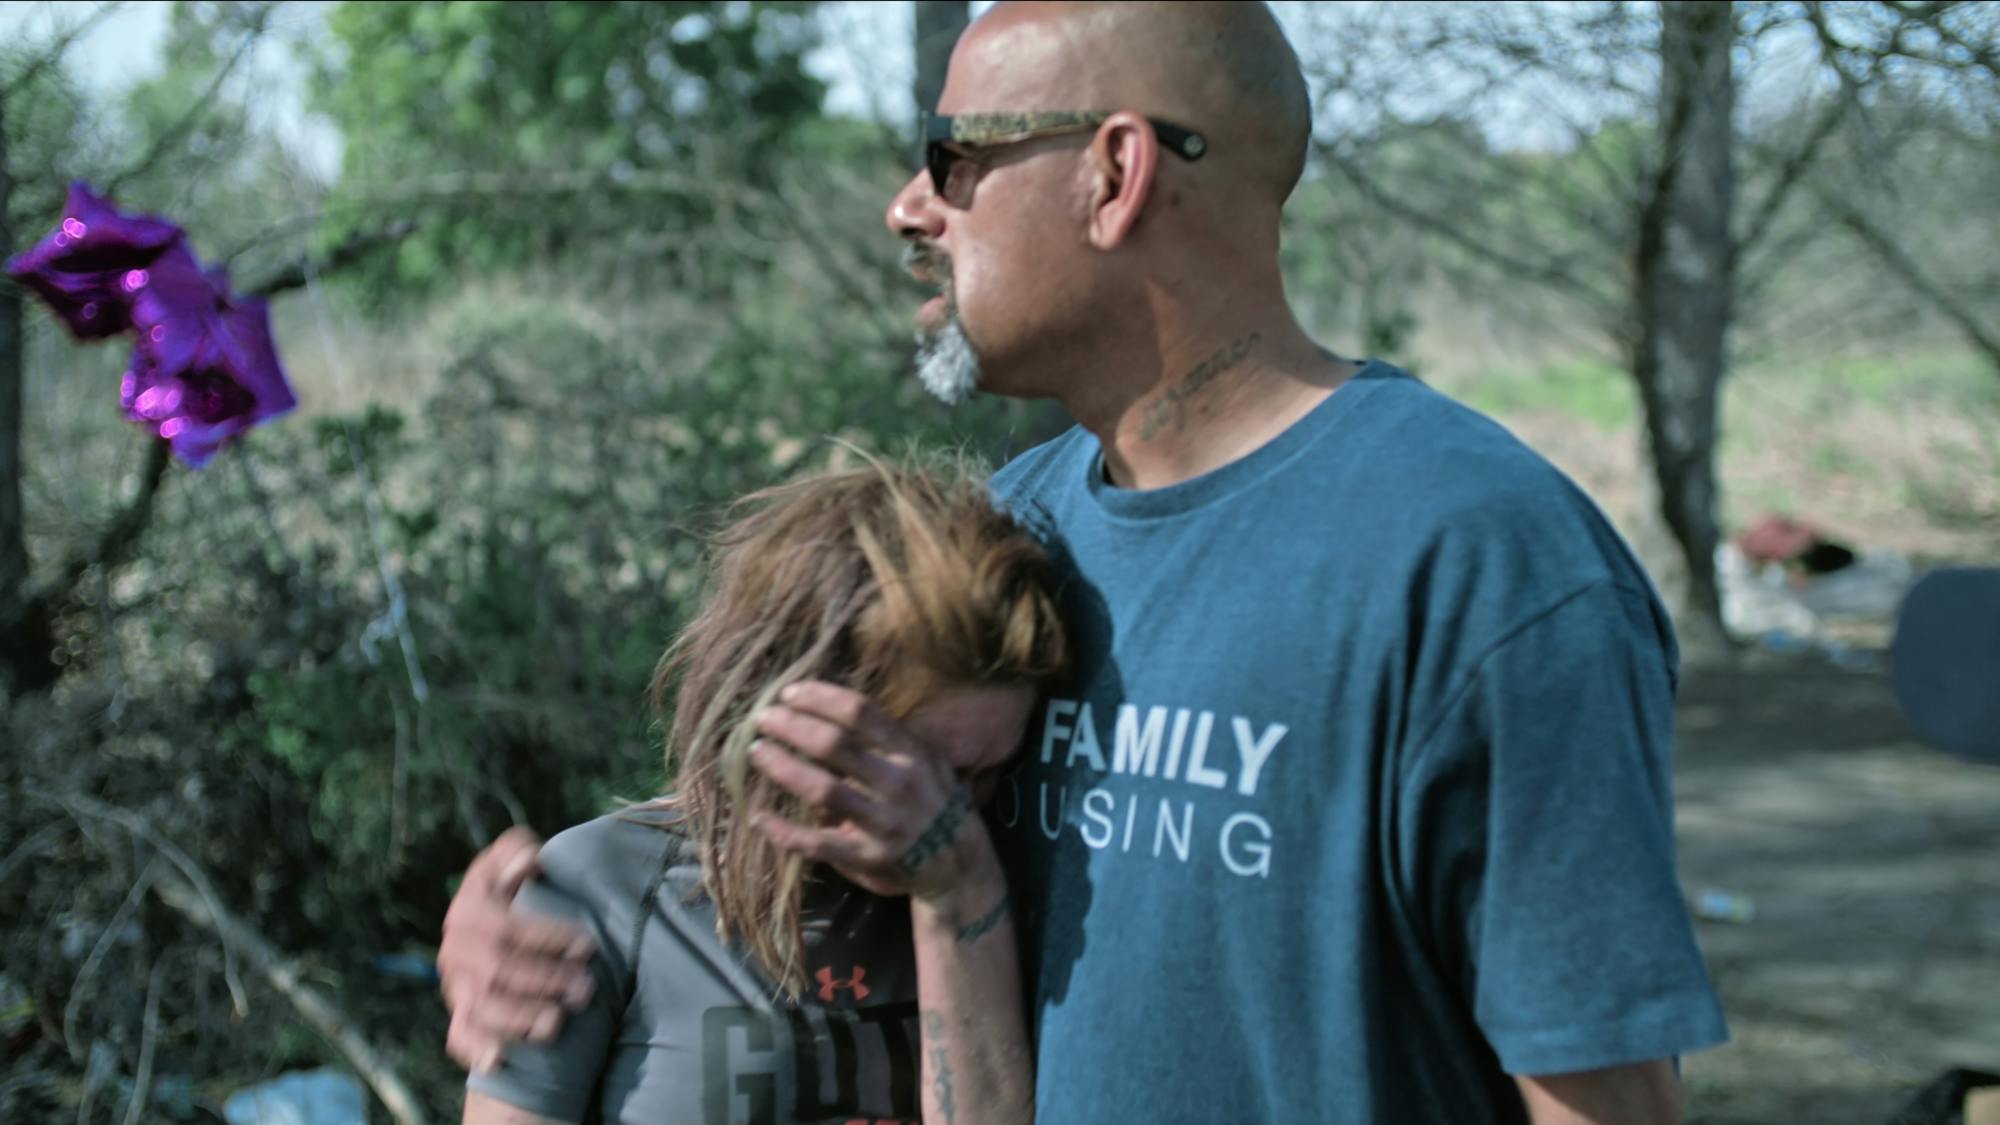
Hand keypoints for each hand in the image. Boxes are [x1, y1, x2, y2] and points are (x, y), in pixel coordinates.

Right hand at [439, 828, 596, 1072]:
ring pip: (481, 1007)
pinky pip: (460, 1036)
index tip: (587, 944)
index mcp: (469, 909)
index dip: (547, 936)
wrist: (482, 922)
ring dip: (519, 1017)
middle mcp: (457, 949)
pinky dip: (477, 1049)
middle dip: (544, 981)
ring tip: (557, 1023)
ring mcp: (456, 984)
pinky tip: (499, 1060)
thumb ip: (516, 853)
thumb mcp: (510, 862)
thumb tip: (530, 859)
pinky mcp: (460, 1013)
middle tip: (586, 989)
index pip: (507, 927)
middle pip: (498, 971)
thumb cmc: (509, 888)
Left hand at [749, 682, 1001, 903]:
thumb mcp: (927, 760)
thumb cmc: (933, 800)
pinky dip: (783, 830)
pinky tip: (759, 815)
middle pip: (834, 744)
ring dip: (782, 767)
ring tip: (756, 751)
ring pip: (822, 789)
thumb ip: (889, 738)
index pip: (860, 712)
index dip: (819, 698)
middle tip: (762, 717)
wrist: (959, 863)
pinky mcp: (867, 857)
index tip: (789, 693)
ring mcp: (883, 823)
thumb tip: (830, 707)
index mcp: (912, 753)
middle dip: (791, 726)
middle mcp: (899, 784)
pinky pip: (816, 843)